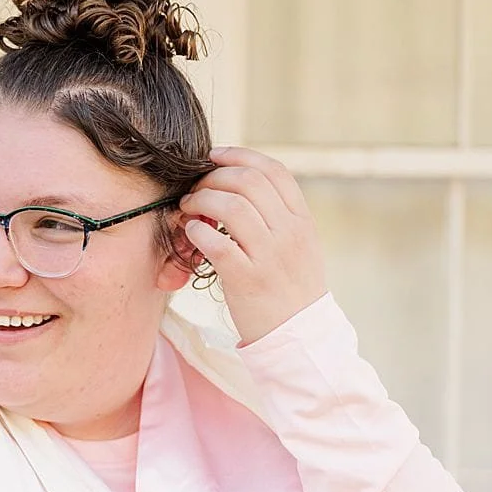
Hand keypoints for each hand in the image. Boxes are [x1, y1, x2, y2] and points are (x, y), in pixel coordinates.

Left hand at [179, 147, 329, 341]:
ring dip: (202, 200)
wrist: (299, 336)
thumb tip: (239, 184)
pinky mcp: (247, 280)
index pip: (274, 171)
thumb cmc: (292, 289)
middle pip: (248, 181)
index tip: (214, 157)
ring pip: (231, 206)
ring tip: (190, 210)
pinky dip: (197, 232)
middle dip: (214, 178)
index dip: (240, 155)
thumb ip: (279, 215)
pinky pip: (216, 243)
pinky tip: (192, 234)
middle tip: (197, 189)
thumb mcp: (300, 246)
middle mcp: (289, 234)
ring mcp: (270, 257)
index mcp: (302, 222)